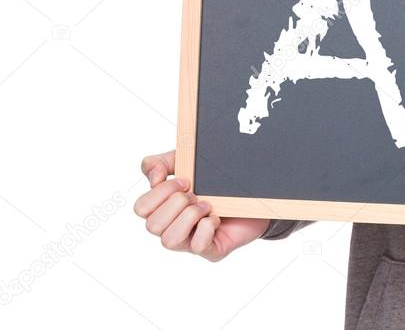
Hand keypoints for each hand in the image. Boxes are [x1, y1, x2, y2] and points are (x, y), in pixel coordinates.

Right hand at [134, 150, 269, 261]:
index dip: (160, 192)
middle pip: (152, 225)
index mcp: (164, 207)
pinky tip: (216, 218)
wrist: (256, 191)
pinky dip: (206, 228)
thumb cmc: (218, 181)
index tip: (186, 179)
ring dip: (189, 217)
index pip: (141, 207)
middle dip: (176, 203)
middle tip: (196, 193)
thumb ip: (166, 162)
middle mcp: (173, 227)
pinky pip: (198, 246)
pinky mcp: (211, 250)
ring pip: (169, 240)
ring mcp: (190, 241)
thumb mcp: (191, 163)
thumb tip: (152, 172)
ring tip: (206, 206)